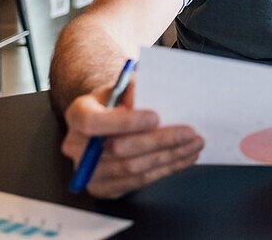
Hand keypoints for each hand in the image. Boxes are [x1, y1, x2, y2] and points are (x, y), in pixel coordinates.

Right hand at [62, 81, 203, 197]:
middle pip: (118, 150)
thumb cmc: (120, 98)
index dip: (125, 122)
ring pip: (132, 169)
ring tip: (194, 144)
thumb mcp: (125, 84)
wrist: (110, 116)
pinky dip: (166, 169)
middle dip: (159, 141)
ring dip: (169, 157)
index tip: (156, 117)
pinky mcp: (103, 187)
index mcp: (78, 115)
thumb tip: (147, 99)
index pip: (93, 122)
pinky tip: (184, 157)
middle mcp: (77, 146)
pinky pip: (138, 182)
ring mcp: (88, 171)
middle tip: (189, 132)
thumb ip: (135, 88)